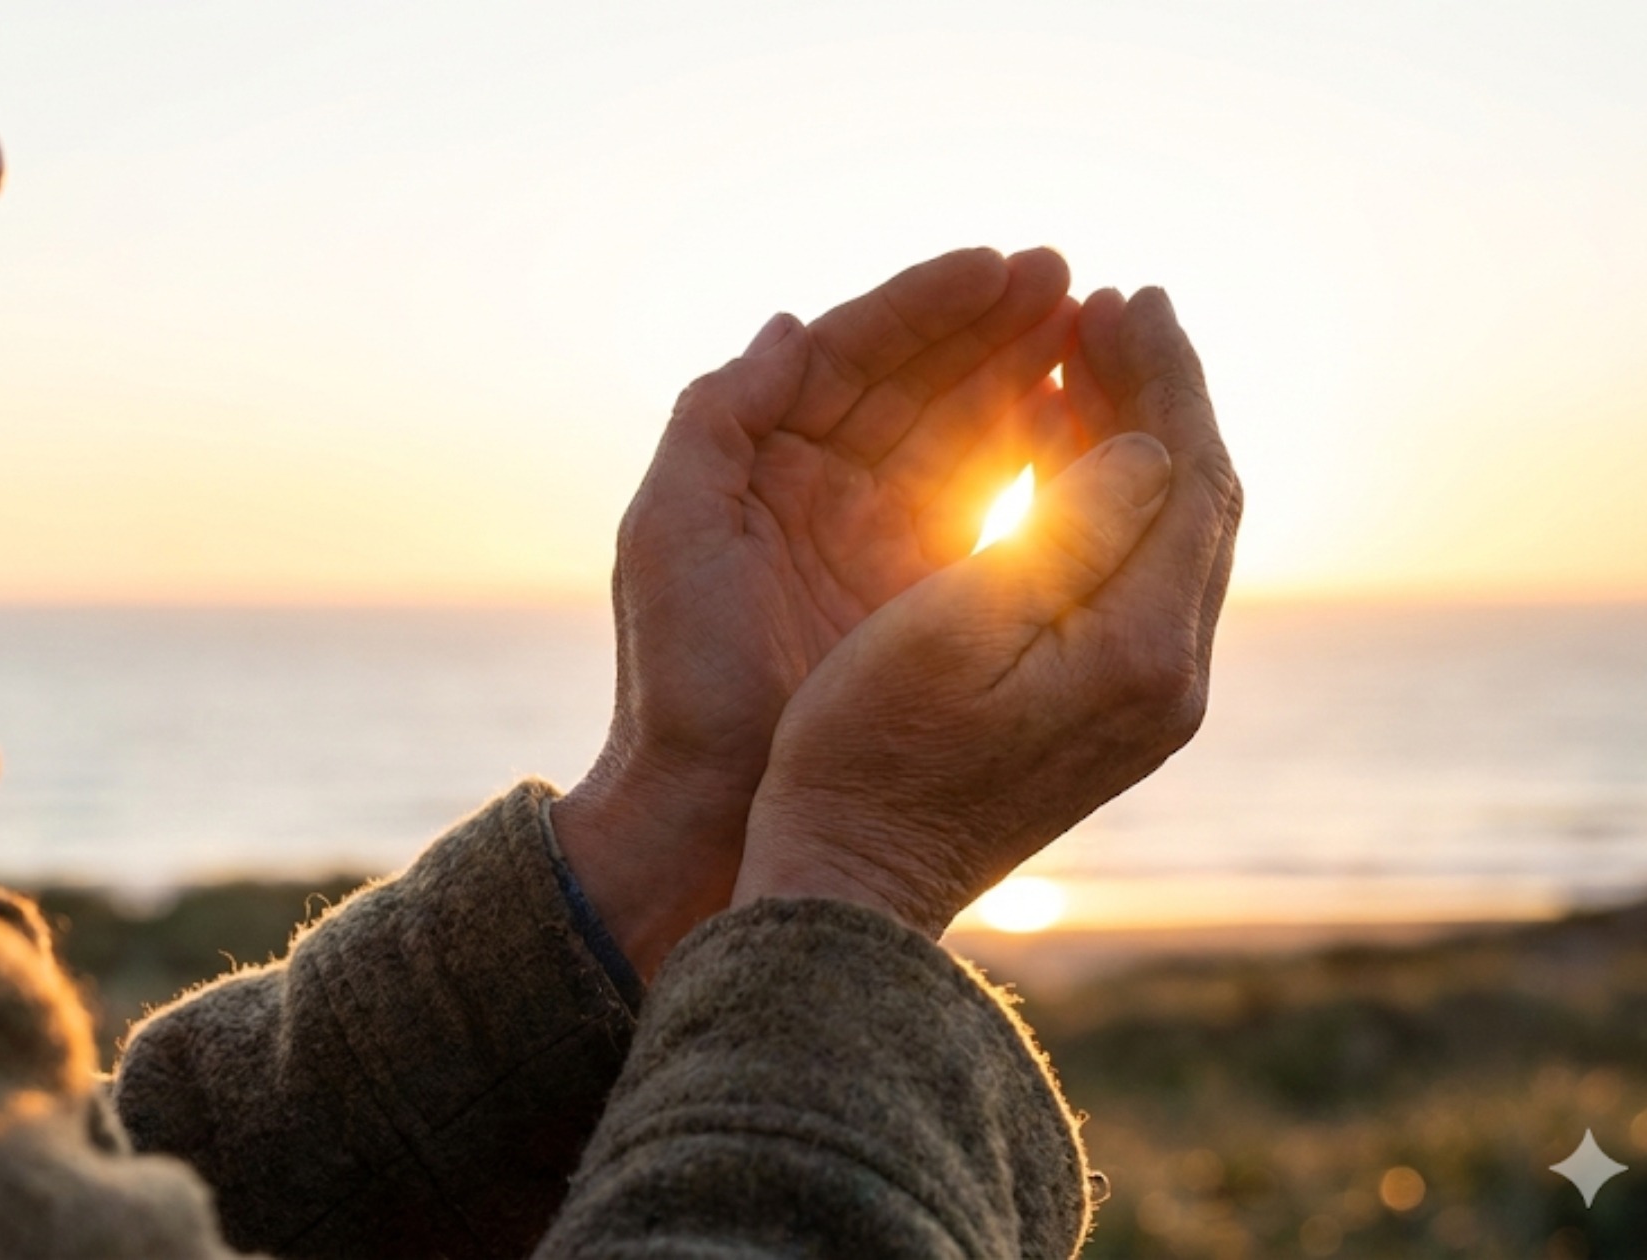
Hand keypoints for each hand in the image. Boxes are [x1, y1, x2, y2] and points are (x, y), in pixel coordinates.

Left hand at [552, 247, 1078, 977]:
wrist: (701, 805)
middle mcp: (828, 485)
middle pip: (921, 379)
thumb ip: (717, 415)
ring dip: (1025, 376)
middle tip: (1072, 278)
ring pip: (964, 432)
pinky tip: (1084, 421)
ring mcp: (881, 538)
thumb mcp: (669, 530)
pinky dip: (1034, 460)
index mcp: (765, 458)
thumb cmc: (673, 673)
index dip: (927, 303)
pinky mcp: (925, 597)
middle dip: (993, 325)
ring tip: (1094, 332)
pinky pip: (989, 508)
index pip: (855, 353)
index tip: (1004, 264)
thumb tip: (790, 323)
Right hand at [731, 287, 1242, 937]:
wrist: (853, 884)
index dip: (1162, 373)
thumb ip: (1065, 528)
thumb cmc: (870, 753)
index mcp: (1141, 648)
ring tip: (1085, 361)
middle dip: (1160, 392)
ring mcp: (1145, 702)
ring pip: (1171, 536)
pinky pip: (1136, 576)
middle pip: (1196, 500)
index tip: (1123, 292)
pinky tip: (1064, 460)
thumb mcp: (954, 625)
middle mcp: (1169, 676)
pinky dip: (1112, 500)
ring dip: (1138, 439)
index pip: (1187, 474)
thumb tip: (1148, 444)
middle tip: (1110, 306)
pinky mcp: (1109, 714)